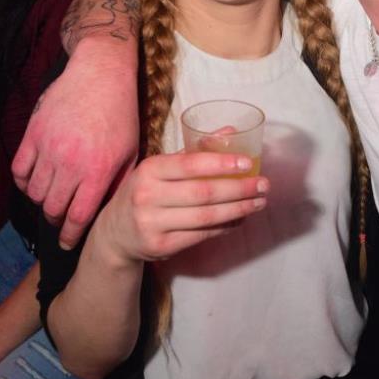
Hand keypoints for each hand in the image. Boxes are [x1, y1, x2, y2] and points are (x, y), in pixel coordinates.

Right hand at [12, 38, 139, 248]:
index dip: (71, 235)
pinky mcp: (33, 133)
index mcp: (98, 170)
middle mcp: (71, 162)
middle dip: (56, 220)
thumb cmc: (121, 114)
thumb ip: (119, 183)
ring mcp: (49, 148)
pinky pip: (19, 169)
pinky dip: (24, 181)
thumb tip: (110, 210)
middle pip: (52, 208)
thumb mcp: (131, 151)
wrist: (101, 75)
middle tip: (60, 221)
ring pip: (33, 192)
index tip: (68, 242)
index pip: (78, 216)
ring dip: (40, 201)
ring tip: (50, 200)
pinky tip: (34, 181)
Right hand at [97, 150, 268, 262]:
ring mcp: (152, 224)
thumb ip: (194, 152)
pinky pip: (201, 235)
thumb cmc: (145, 193)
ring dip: (238, 209)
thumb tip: (230, 132)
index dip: (221, 164)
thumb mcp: (160, 169)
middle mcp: (147, 196)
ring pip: (206, 217)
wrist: (114, 234)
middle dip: (239, 189)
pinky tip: (241, 218)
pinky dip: (225, 226)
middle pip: (204, 193)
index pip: (190, 164)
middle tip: (264, 185)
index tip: (248, 163)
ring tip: (259, 202)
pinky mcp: (161, 247)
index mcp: (149, 170)